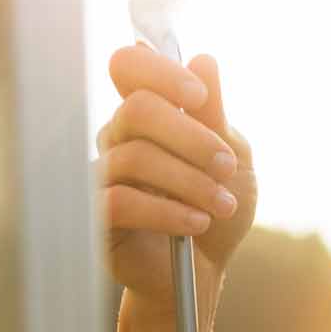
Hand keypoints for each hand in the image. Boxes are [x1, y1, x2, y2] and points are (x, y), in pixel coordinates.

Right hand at [96, 46, 256, 295]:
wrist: (207, 271)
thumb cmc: (218, 209)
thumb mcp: (233, 159)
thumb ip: (215, 115)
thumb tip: (202, 60)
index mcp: (150, 115)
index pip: (128, 66)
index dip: (159, 71)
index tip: (199, 96)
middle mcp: (118, 138)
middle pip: (136, 109)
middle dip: (189, 136)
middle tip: (226, 165)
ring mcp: (104, 176)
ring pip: (135, 158)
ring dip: (190, 181)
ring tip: (222, 205)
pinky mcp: (97, 217)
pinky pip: (120, 201)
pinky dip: (167, 211)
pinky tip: (197, 224)